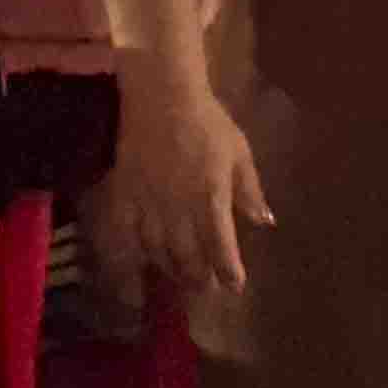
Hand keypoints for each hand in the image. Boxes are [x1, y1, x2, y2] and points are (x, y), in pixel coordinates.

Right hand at [99, 68, 276, 303]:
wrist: (160, 98)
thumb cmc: (208, 123)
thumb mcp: (240, 154)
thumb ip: (250, 191)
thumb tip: (265, 222)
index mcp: (210, 196)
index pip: (220, 244)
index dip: (228, 269)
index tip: (235, 287)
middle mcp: (177, 207)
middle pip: (187, 254)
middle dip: (199, 276)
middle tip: (207, 289)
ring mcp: (147, 204)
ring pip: (156, 250)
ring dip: (170, 269)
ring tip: (182, 280)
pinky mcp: (122, 197)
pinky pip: (122, 236)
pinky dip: (130, 257)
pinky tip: (136, 268)